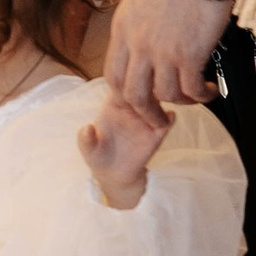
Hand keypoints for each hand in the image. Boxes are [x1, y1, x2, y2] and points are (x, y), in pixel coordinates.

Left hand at [79, 88, 170, 209]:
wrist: (114, 174)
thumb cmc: (97, 154)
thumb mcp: (87, 149)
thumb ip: (85, 139)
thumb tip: (88, 129)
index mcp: (113, 104)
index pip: (122, 83)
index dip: (126, 81)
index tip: (129, 88)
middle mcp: (131, 109)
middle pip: (143, 87)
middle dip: (147, 86)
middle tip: (147, 95)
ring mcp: (145, 120)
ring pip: (158, 101)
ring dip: (160, 100)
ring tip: (156, 109)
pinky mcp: (156, 135)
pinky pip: (167, 121)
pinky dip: (170, 118)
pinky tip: (168, 119)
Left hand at [105, 0, 230, 117]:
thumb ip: (135, 24)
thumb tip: (143, 38)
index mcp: (121, 31)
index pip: (113, 75)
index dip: (123, 94)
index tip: (136, 100)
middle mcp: (137, 46)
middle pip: (133, 94)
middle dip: (146, 112)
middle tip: (159, 119)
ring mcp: (162, 53)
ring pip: (165, 96)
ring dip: (182, 103)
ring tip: (195, 97)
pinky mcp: (189, 55)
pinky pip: (192, 89)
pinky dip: (202, 96)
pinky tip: (210, 90)